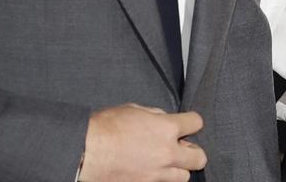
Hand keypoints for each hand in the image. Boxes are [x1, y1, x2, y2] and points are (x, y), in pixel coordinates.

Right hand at [79, 104, 206, 181]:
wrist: (85, 153)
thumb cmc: (105, 128)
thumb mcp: (133, 109)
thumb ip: (154, 115)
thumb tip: (163, 120)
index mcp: (166, 129)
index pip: (196, 122)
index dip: (192, 121)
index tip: (187, 124)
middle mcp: (167, 153)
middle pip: (199, 157)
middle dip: (192, 151)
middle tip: (181, 148)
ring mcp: (157, 175)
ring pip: (184, 177)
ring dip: (177, 168)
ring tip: (164, 163)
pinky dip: (159, 178)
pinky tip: (149, 171)